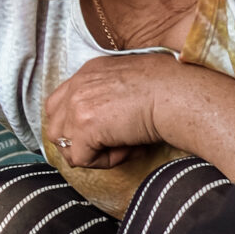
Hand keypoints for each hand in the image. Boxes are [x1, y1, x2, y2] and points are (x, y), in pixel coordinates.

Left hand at [43, 53, 169, 169]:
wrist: (178, 94)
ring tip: (123, 147)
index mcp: (89, 72)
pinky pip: (82, 159)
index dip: (77, 128)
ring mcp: (77, 105)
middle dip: (80, 144)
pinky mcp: (84, 126)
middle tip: (113, 145)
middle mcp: (78, 85)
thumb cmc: (168, 90)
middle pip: (55, 128)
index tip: (105, 134)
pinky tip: (129, 148)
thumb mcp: (130, 83)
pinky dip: (106, 161)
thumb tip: (105, 127)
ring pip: (66, 147)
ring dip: (93, 154)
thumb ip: (110, 98)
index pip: (60, 106)